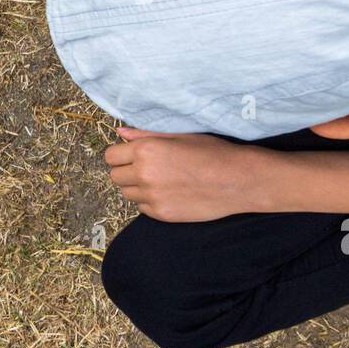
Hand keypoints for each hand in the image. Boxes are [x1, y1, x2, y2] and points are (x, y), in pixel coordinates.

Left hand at [103, 128, 267, 222]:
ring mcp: (152, 197)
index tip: (132, 155)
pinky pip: (142, 207)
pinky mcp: (162, 214)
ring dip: (137, 187)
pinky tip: (169, 192)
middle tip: (148, 167)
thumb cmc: (211, 152)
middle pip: (115, 176)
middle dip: (127, 171)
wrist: (237, 180)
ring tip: (161, 179)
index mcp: (146, 150)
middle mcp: (144, 174)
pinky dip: (149, 201)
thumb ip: (145, 135)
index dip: (121, 155)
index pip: (110, 156)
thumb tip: (120, 133)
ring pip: (127, 193)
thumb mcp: (179, 135)